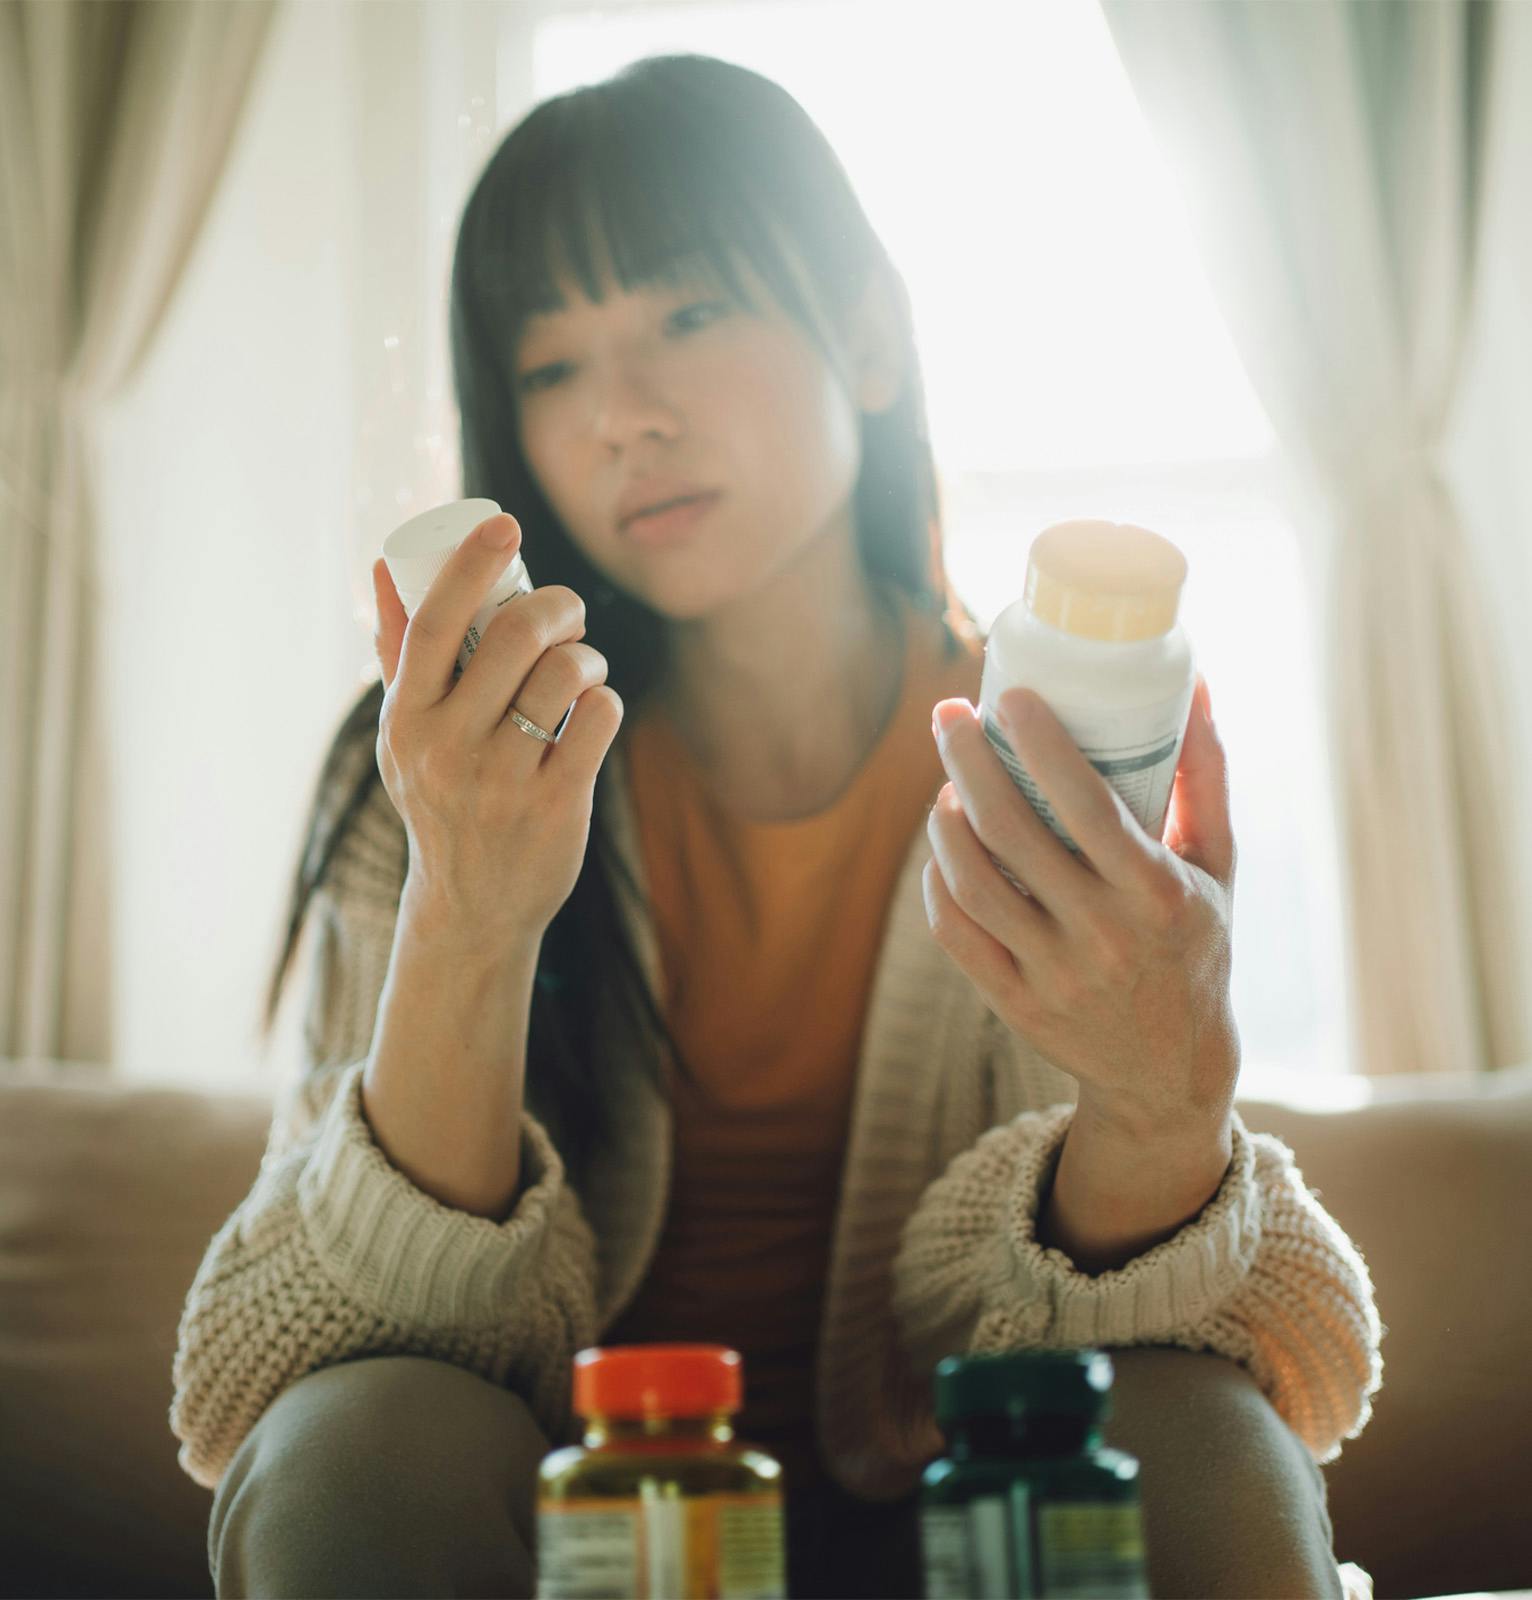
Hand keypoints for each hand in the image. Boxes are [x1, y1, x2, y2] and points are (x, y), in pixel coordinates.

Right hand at [371, 512, 623, 946]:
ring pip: (564, 674)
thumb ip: (397, 653)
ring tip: (583, 666)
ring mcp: (503, 779)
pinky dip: (605, 700)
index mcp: (406, 719)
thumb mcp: (405, 734)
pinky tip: (594, 708)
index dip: (471, 564)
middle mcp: (448, 747)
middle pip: (515, 636)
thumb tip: (378, 564)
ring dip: (586, 655)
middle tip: (568, 612)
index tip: (505, 525)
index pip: (435, 622)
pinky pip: (598, 719)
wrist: (474, 904)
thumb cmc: (441, 798)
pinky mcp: (555, 804)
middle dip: (557, 605)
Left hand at [923, 676, 1239, 1144]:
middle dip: (969, 762)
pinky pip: (956, 933)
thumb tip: (1191, 684)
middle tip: (950, 716)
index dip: (1042, 746)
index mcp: (1158, 894)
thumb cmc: (1195, 943)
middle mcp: (1104, 935)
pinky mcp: (1015, 1004)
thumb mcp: (1217, 866)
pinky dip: (939, 881)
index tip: (1011, 695)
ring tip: (947, 785)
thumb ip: (1204, 776)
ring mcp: (1054, 974)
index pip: (1088, 806)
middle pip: (1012, 834)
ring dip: (946, 822)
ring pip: (974, 883)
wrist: (1170, 1068)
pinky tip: (944, 847)